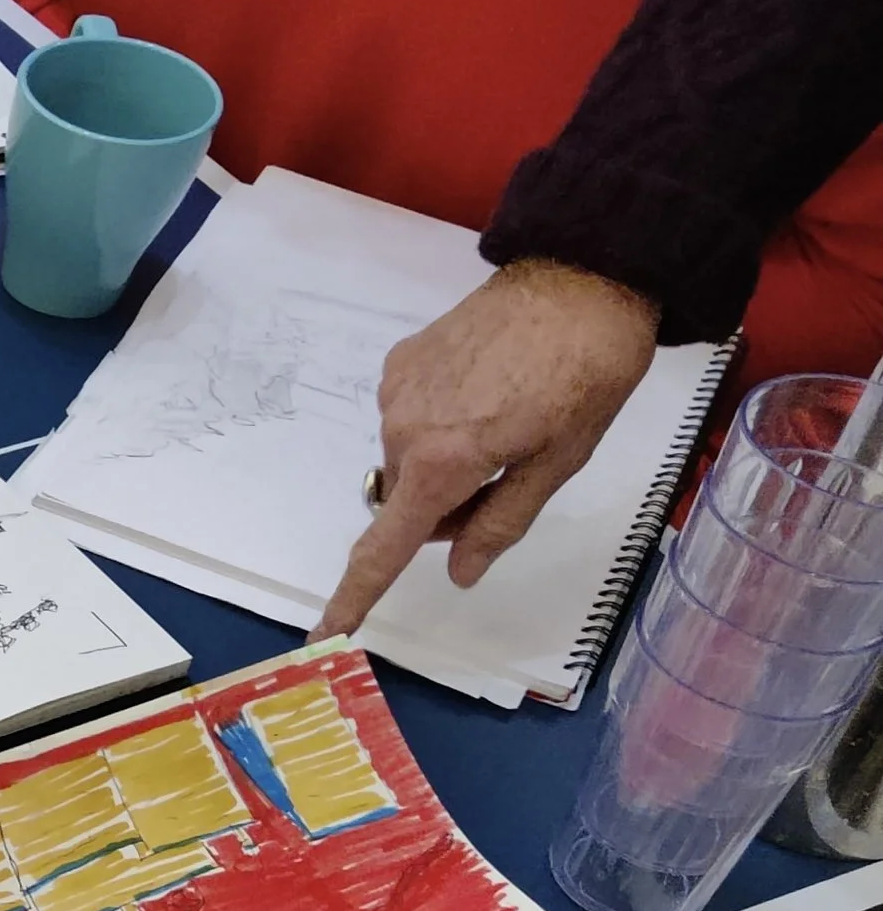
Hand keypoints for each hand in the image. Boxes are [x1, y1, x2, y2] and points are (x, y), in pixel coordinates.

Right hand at [315, 260, 660, 638]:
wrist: (578, 277)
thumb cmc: (586, 375)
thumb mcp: (558, 462)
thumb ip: (501, 523)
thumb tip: (459, 574)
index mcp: (442, 463)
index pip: (386, 546)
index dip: (356, 595)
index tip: (325, 632)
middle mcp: (402, 430)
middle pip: (408, 501)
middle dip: (446, 509)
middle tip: (511, 475)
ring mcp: (396, 391)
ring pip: (409, 460)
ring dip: (444, 463)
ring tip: (507, 420)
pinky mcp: (400, 361)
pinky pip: (409, 417)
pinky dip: (439, 424)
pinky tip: (486, 391)